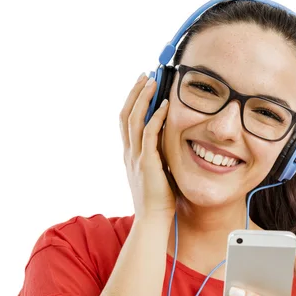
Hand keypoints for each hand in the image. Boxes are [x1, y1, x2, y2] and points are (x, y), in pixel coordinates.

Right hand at [119, 74, 175, 220]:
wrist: (153, 219)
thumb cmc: (158, 199)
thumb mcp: (157, 171)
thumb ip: (159, 154)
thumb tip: (170, 140)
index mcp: (130, 154)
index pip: (126, 121)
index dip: (132, 101)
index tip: (141, 86)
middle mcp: (129, 153)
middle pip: (126, 115)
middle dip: (135, 93)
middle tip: (145, 76)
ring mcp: (136, 157)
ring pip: (134, 120)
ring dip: (143, 98)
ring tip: (152, 81)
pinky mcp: (147, 163)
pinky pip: (149, 134)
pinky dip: (156, 117)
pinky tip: (164, 105)